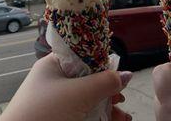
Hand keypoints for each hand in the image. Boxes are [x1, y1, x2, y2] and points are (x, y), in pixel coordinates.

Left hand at [0, 53, 131, 120]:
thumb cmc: (43, 114)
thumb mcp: (79, 93)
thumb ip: (105, 82)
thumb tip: (127, 74)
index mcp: (54, 65)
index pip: (83, 55)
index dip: (103, 62)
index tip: (119, 71)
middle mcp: (54, 81)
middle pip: (89, 80)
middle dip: (109, 90)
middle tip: (122, 98)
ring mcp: (56, 102)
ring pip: (88, 99)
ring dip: (107, 107)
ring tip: (123, 118)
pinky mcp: (58, 118)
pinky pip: (83, 113)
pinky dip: (98, 117)